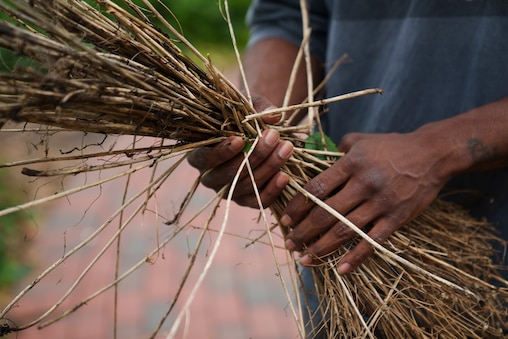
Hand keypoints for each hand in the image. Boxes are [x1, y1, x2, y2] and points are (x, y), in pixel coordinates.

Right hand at [187, 95, 293, 207]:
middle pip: (229, 173)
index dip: (221, 151)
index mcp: (200, 155)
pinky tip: (285, 176)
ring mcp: (228, 192)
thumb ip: (258, 108)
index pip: (204, 158)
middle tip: (274, 136)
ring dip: (268, 167)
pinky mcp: (246, 201)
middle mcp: (211, 177)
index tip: (240, 139)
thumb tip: (273, 116)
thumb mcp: (248, 106)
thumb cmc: (244, 117)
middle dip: (254, 154)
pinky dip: (272, 190)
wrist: (258, 134)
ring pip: (246, 186)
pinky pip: (258, 202)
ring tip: (286, 148)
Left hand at [281, 130, 453, 273]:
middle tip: (289, 244)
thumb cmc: (392, 146)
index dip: (298, 206)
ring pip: (344, 230)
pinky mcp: (397, 218)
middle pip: (325, 213)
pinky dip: (356, 258)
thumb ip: (337, 148)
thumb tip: (316, 157)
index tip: (285, 219)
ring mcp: (381, 203)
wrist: (432, 154)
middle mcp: (363, 184)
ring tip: (305, 258)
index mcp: (351, 164)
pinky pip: (373, 242)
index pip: (316, 188)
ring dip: (321, 248)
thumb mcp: (361, 139)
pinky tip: (341, 269)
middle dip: (303, 231)